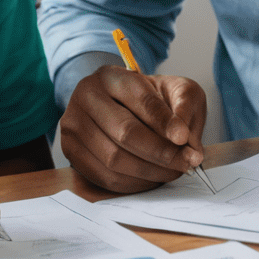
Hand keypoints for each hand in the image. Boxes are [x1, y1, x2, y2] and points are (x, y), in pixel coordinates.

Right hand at [59, 65, 206, 192]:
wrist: (118, 105)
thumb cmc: (150, 98)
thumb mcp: (173, 88)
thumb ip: (184, 106)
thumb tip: (187, 141)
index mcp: (111, 76)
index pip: (141, 100)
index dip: (164, 122)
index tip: (185, 139)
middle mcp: (86, 96)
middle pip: (125, 132)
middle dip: (161, 152)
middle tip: (187, 161)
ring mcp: (74, 125)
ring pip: (114, 159)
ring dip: (151, 171)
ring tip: (174, 171)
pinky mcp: (71, 152)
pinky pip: (105, 177)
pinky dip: (134, 183)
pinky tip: (153, 177)